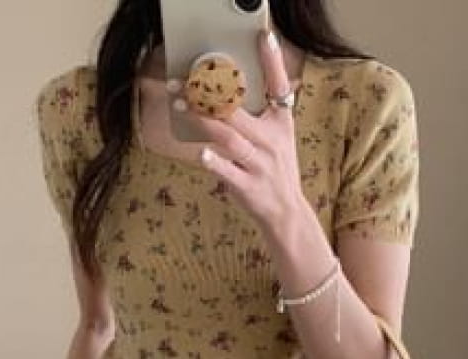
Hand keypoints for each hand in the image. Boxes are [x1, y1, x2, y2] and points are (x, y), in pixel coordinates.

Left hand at [169, 29, 306, 235]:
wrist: (286, 212)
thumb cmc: (276, 170)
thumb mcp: (279, 138)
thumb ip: (262, 114)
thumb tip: (231, 87)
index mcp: (281, 124)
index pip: (280, 87)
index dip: (273, 61)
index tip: (263, 37)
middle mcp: (272, 142)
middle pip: (239, 111)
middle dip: (210, 94)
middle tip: (184, 80)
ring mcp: (260, 165)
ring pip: (230, 138)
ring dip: (204, 120)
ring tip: (181, 106)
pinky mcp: (247, 187)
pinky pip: (228, 172)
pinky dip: (214, 162)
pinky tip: (200, 153)